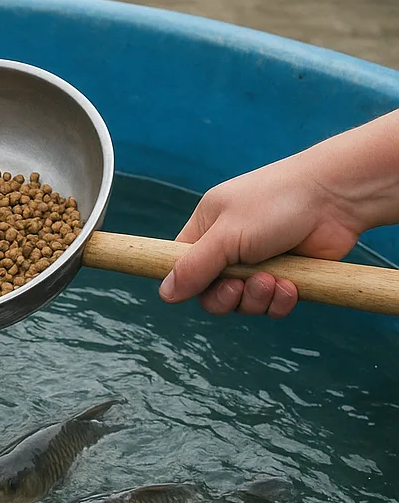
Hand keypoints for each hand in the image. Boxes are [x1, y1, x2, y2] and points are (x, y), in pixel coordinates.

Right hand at [159, 153, 361, 317]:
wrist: (339, 197)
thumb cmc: (278, 203)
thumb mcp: (226, 234)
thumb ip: (194, 267)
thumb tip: (164, 294)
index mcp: (208, 228)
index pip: (182, 266)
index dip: (188, 283)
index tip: (198, 288)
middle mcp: (230, 247)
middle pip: (211, 294)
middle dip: (227, 297)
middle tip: (240, 286)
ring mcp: (258, 263)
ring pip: (241, 303)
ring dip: (256, 299)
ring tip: (273, 281)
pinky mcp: (285, 277)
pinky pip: (269, 305)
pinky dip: (278, 301)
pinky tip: (290, 286)